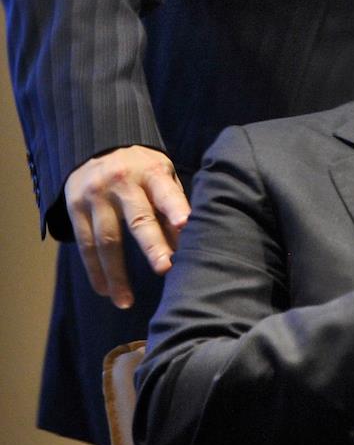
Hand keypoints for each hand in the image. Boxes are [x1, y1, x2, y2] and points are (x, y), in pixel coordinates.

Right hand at [64, 146, 189, 307]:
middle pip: (137, 218)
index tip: (186, 224)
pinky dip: (95, 271)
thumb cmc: (140, 168)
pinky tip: (105, 291)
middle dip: (152, 245)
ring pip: (107, 239)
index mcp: (150, 171)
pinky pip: (85, 244)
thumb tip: (184, 243)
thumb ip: (171, 205)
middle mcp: (122, 182)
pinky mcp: (75, 207)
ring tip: (126, 301)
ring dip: (117, 274)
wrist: (96, 143)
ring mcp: (96, 195)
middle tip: (165, 268)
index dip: (175, 208)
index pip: (165, 192)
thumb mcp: (160, 175)